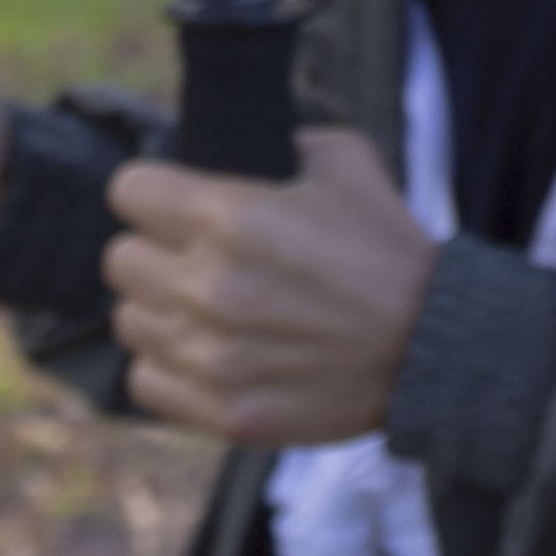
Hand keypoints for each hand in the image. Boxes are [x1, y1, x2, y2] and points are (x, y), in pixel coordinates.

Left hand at [104, 129, 439, 446]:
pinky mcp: (224, 412)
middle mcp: (207, 286)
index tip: (172, 204)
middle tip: (193, 260)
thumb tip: (265, 145)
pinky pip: (145, 383)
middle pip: (120, 261)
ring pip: (130, 323)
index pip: (128, 191)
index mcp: (229, 217)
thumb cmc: (390, 254)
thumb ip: (293, 143)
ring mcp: (212, 356)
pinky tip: (206, 356)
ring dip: (161, 313)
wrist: (434, 348)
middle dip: (155, 252)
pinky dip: (168, 369)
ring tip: (205, 312)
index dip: (152, 193)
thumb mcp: (349, 166)